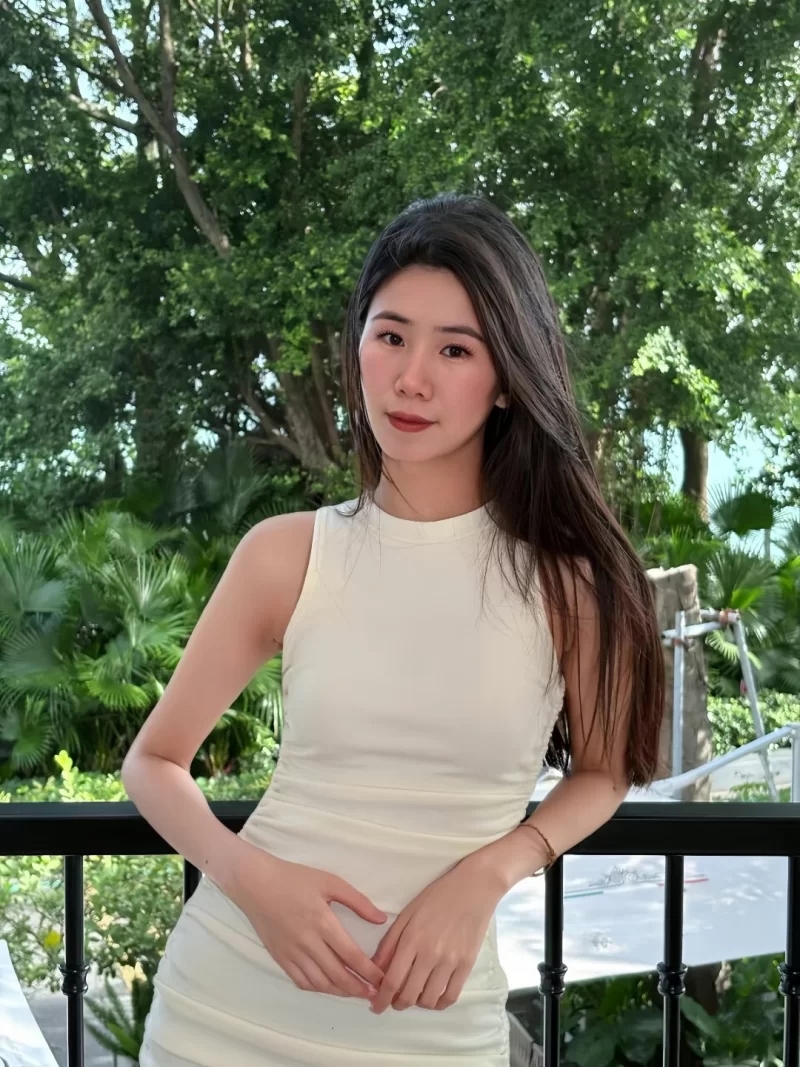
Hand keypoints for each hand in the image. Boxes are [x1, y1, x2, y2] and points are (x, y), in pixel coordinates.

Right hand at [228, 840, 387, 998]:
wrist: (256, 883)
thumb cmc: (295, 879)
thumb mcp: (330, 882)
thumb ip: (358, 901)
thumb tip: (381, 919)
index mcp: (323, 922)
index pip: (351, 956)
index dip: (369, 972)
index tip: (382, 979)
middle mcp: (308, 942)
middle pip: (337, 975)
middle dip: (358, 988)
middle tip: (374, 994)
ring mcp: (292, 953)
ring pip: (320, 983)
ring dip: (340, 991)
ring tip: (355, 992)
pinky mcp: (280, 958)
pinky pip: (301, 981)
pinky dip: (318, 988)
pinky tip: (328, 986)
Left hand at [368, 853, 506, 1013]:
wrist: (473, 888)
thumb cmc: (437, 897)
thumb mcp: (407, 913)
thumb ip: (389, 942)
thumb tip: (375, 969)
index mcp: (412, 939)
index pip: (392, 980)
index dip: (381, 999)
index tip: (375, 1007)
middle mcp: (430, 954)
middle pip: (409, 995)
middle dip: (397, 1004)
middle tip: (394, 1002)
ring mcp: (450, 961)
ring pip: (429, 999)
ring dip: (417, 1004)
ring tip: (414, 996)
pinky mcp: (467, 964)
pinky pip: (451, 996)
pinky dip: (439, 1003)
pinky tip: (433, 998)